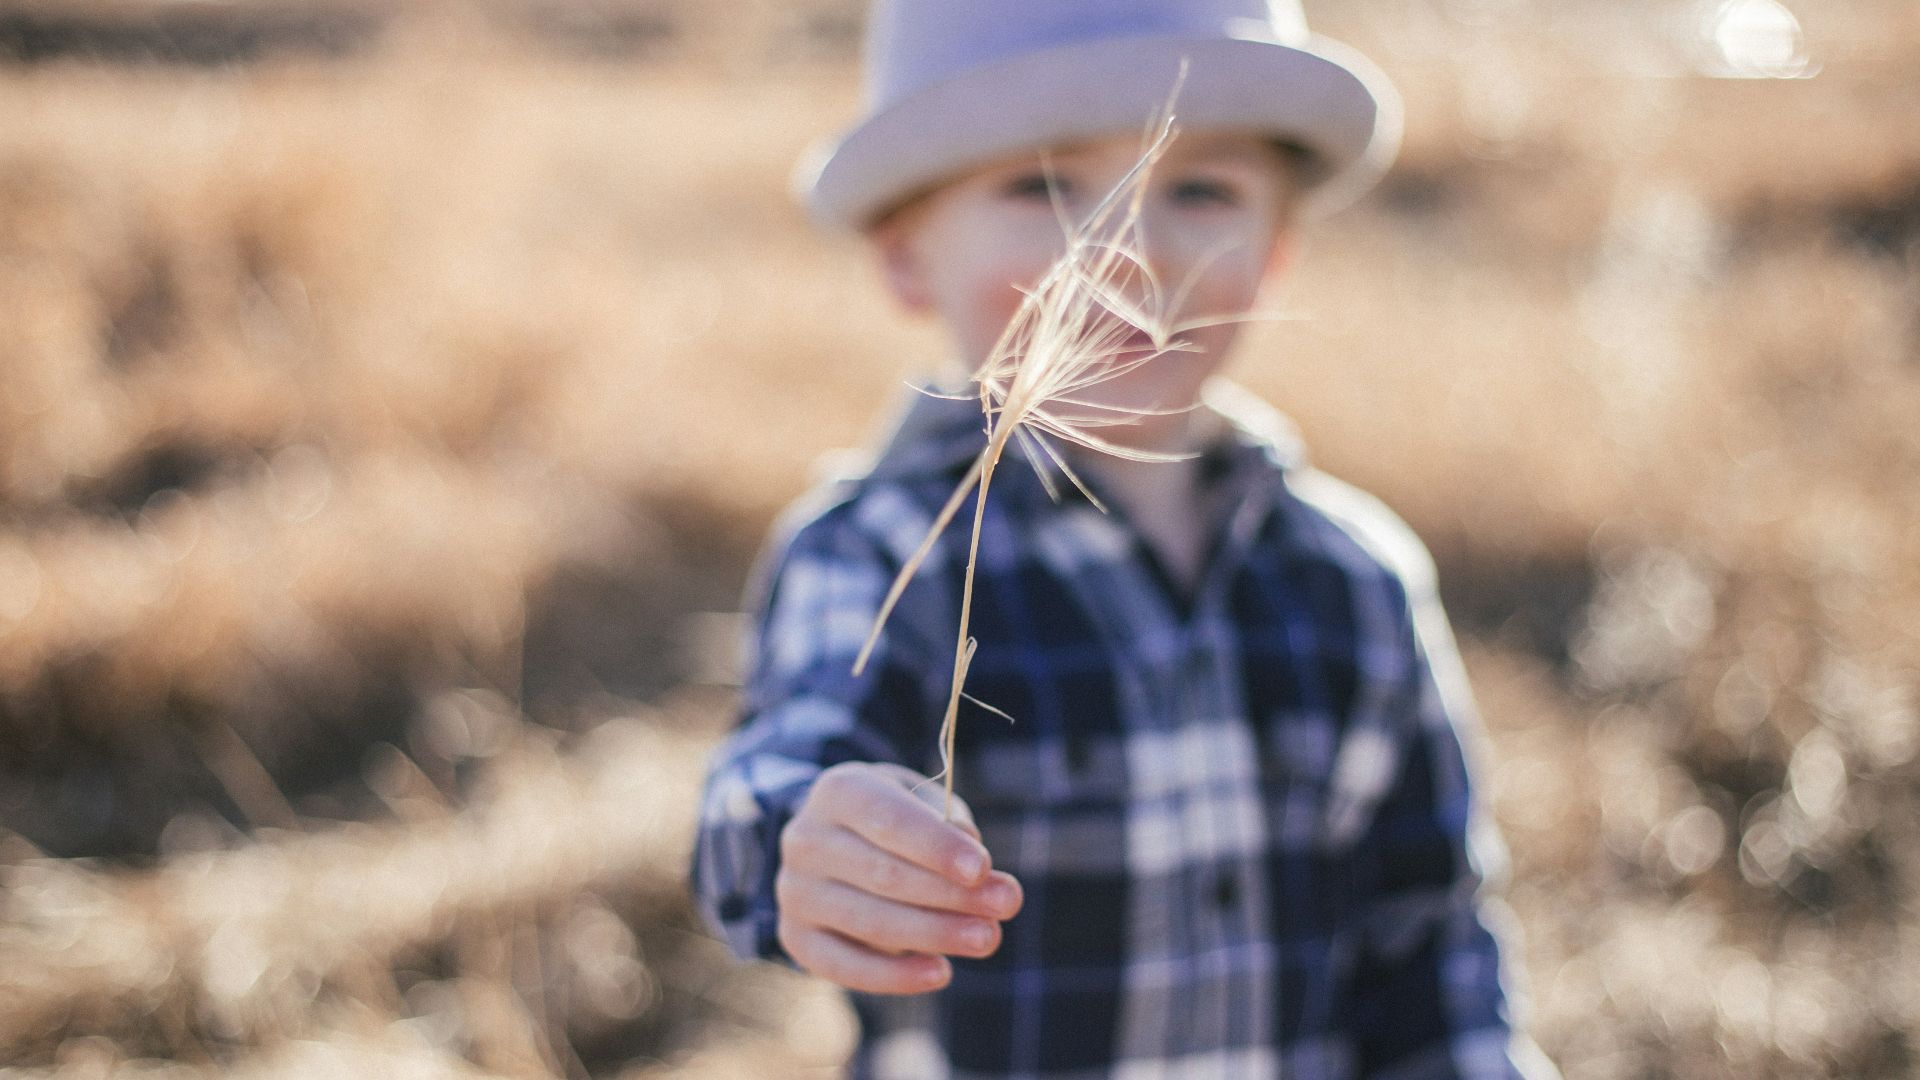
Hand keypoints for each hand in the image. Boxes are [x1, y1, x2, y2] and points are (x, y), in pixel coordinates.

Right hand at [776, 761, 1023, 994]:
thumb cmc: (893, 817)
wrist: (832, 842)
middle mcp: (806, 839)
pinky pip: (845, 966)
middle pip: (884, 874)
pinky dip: (895, 975)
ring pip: (870, 922)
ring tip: (987, 939)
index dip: (936, 846)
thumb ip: (947, 822)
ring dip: (935, 934)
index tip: (983, 868)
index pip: (888, 819)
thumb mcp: (920, 800)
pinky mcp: (796, 937)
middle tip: (1006, 904)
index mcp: (838, 790)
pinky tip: (940, 973)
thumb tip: (975, 862)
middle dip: (951, 894)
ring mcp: (795, 891)